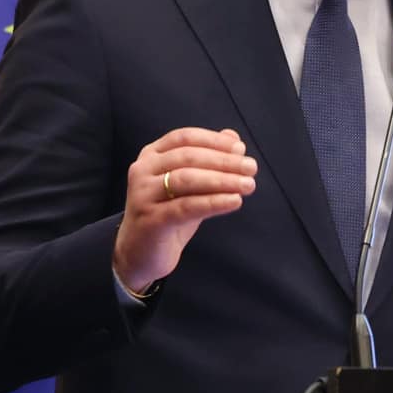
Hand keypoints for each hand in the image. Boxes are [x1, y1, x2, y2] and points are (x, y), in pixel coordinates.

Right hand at [111, 128, 257, 293]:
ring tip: (248, 184)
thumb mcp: (191, 186)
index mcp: (151, 155)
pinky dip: (213, 202)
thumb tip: (233, 138)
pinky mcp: (150, 219)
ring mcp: (143, 195)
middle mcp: (143, 170)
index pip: (184, 138)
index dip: (214, 141)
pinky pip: (186, 207)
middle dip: (223, 161)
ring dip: (222, 180)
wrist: (140, 254)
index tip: (240, 148)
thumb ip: (209, 162)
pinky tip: (235, 201)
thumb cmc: (168, 214)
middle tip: (252, 168)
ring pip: (186, 179)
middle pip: (188, 157)